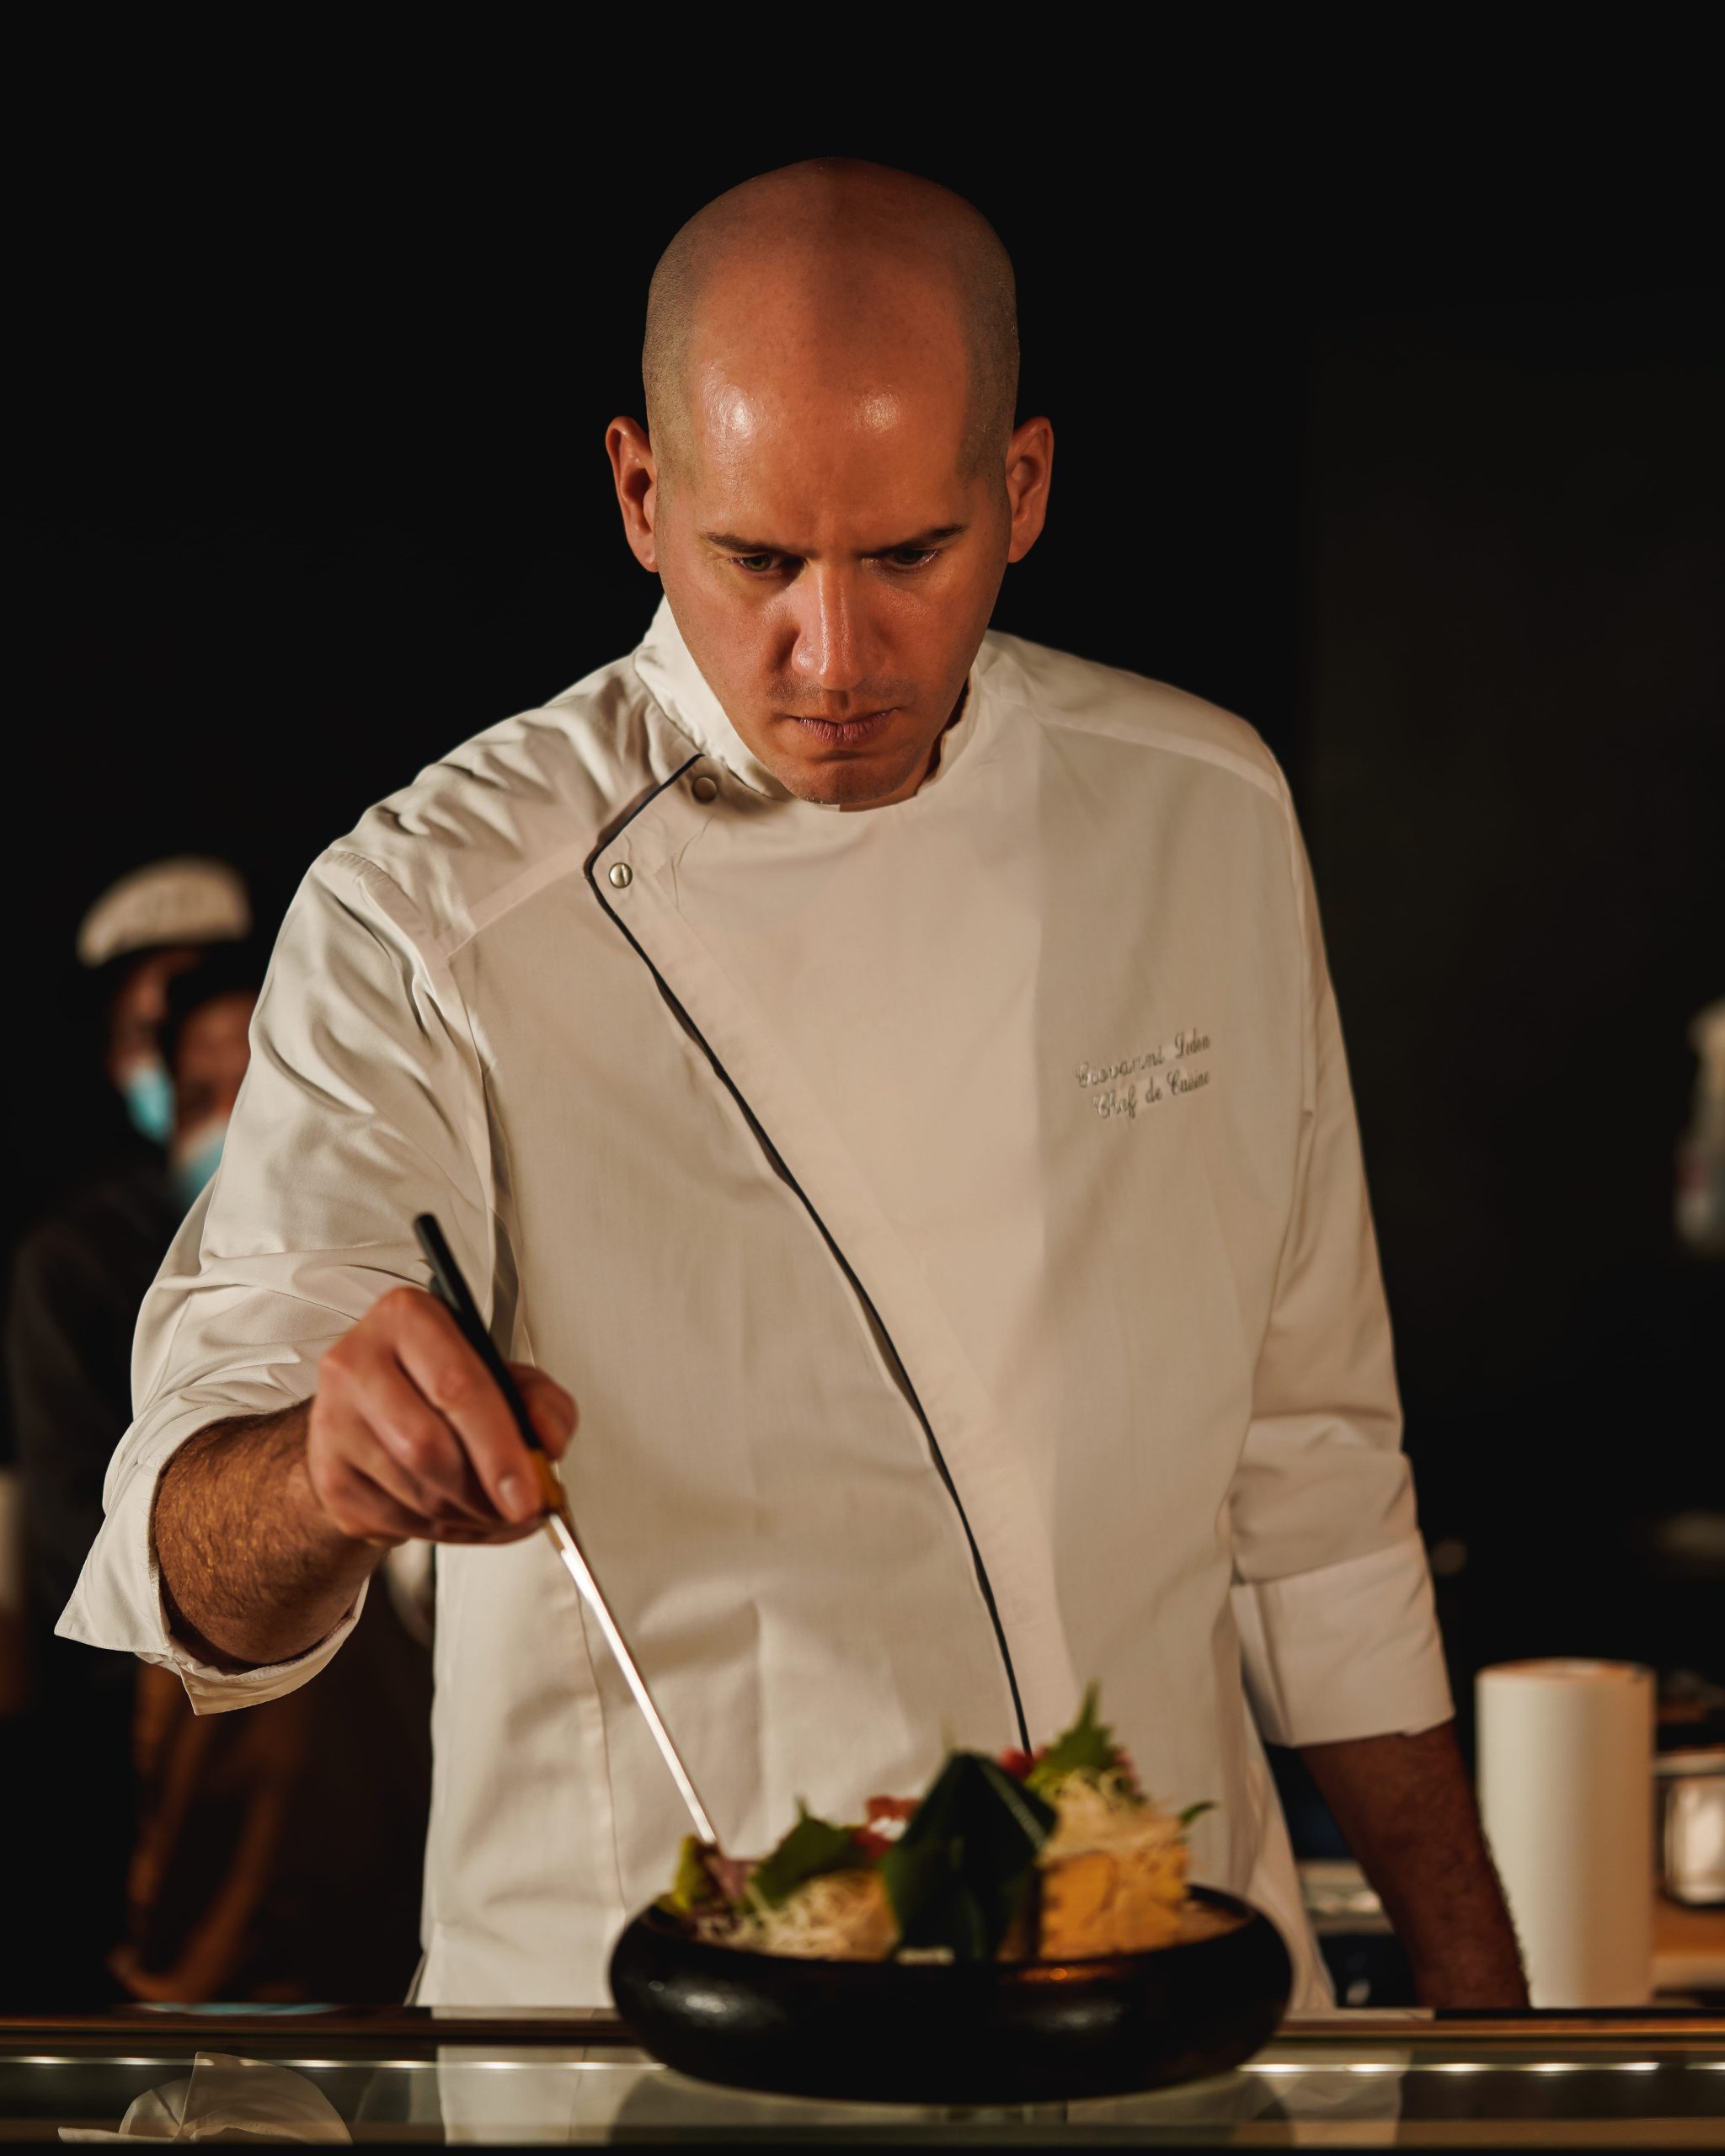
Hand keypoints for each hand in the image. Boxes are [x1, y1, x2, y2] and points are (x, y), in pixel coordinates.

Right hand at [307, 1286, 576, 1546]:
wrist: (371, 1410)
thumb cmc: (438, 1383)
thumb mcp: (502, 1374)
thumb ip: (541, 1401)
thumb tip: (548, 1441)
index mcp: (406, 1318)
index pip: (457, 1387)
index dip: (500, 1450)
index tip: (530, 1493)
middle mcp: (357, 1363)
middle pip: (430, 1449)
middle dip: (487, 1493)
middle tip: (521, 1509)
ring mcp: (334, 1422)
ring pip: (416, 1494)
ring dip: (471, 1516)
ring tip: (498, 1509)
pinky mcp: (328, 1475)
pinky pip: (396, 1522)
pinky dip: (444, 1532)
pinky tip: (462, 1516)